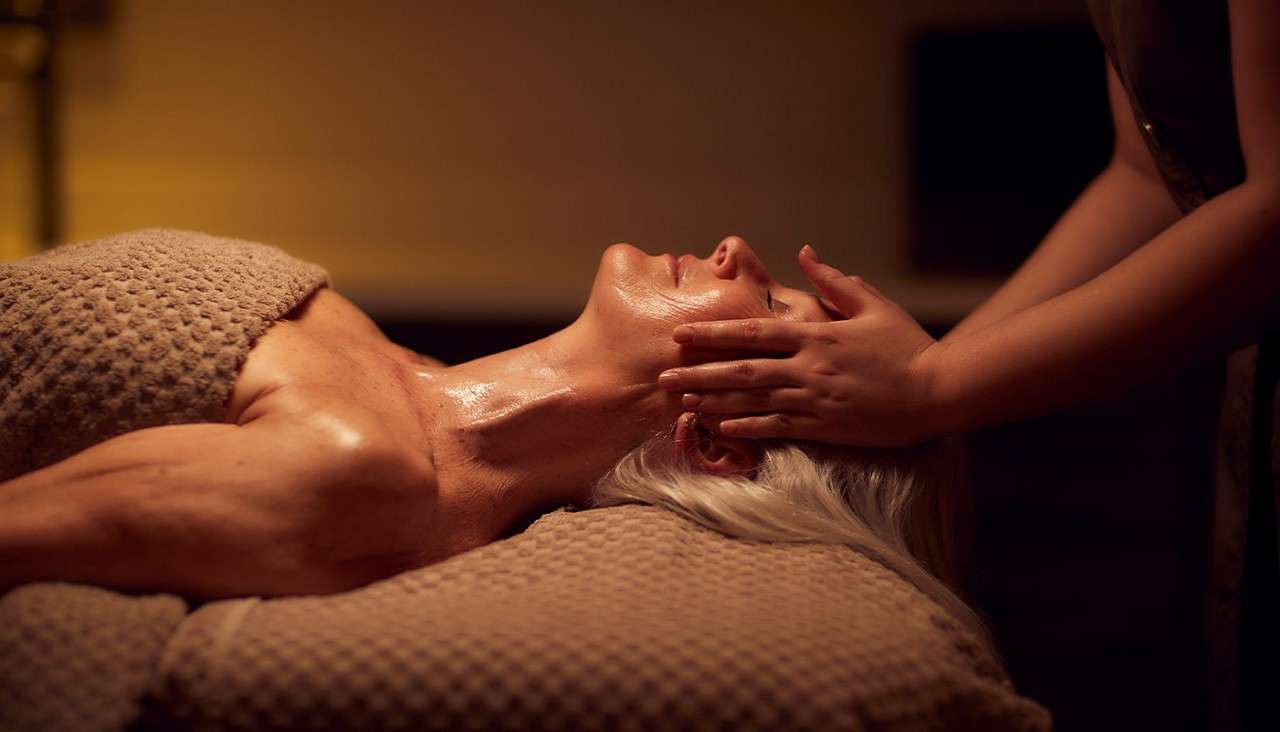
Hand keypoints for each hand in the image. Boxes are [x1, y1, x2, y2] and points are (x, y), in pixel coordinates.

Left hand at [658, 245, 949, 446]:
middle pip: (742, 369)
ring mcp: (815, 400)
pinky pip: (779, 429)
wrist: (939, 391)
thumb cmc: (908, 345)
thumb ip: (834, 282)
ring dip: (714, 401)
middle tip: (662, 375)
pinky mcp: (826, 428)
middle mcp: (809, 368)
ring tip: (682, 402)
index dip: (714, 333)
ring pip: (753, 401)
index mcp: (817, 336)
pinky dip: (748, 429)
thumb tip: (804, 254)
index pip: (754, 333)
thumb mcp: (873, 306)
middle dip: (699, 372)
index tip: (681, 334)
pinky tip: (722, 429)